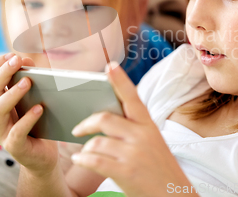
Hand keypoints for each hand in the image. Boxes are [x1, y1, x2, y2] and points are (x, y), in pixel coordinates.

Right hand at [0, 53, 58, 174]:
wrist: (42, 156)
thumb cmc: (37, 123)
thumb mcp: (33, 99)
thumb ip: (29, 80)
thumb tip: (27, 61)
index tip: (10, 54)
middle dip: (3, 73)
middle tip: (17, 61)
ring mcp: (2, 132)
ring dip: (12, 94)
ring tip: (28, 82)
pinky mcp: (14, 147)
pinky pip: (17, 132)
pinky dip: (28, 119)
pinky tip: (39, 108)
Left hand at [70, 62, 197, 196]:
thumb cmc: (160, 170)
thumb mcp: (153, 143)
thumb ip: (134, 129)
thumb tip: (105, 118)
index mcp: (149, 126)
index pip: (132, 97)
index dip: (120, 80)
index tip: (110, 65)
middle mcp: (142, 136)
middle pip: (105, 118)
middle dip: (86, 123)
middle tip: (77, 129)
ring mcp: (134, 154)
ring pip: (97, 141)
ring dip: (85, 148)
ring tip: (83, 153)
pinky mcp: (126, 172)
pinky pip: (94, 160)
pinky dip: (83, 159)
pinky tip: (79, 159)